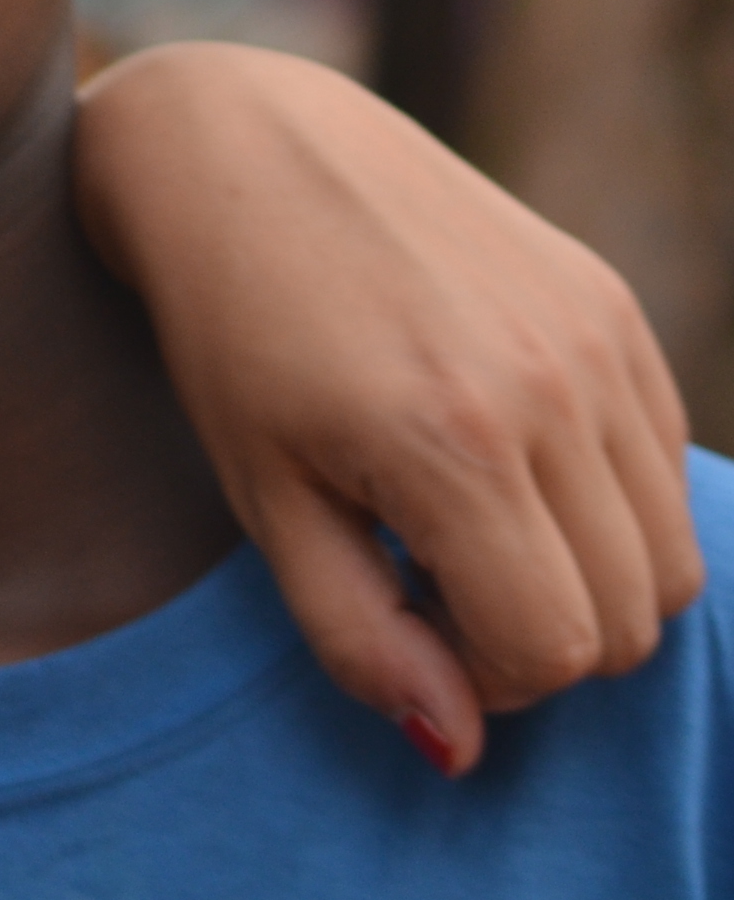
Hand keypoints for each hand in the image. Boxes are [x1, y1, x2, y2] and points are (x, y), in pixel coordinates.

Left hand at [75, 42, 698, 776]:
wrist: (239, 151)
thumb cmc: (227, 335)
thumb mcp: (261, 496)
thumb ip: (357, 635)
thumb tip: (455, 748)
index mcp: (449, 443)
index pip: (549, 651)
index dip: (482, 677)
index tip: (405, 619)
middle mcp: (549, 387)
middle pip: (631, 619)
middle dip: (538, 639)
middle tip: (429, 582)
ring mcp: (595, 338)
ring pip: (672, 554)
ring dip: (585, 578)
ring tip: (464, 525)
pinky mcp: (610, 302)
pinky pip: (664, 462)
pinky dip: (606, 502)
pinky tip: (500, 460)